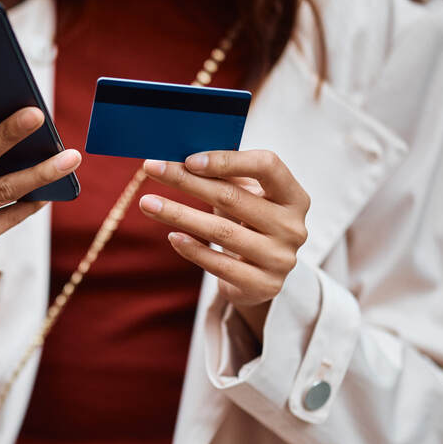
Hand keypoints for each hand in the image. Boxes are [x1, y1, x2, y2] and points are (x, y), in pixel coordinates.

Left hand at [137, 150, 309, 337]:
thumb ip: (227, 175)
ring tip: (148, 204)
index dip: (228, 160)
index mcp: (294, 197)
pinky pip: (220, 265)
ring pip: (221, 232)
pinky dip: (193, 249)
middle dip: (187, 181)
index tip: (188, 159)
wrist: (261, 276)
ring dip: (179, 214)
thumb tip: (182, 157)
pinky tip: (171, 236)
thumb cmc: (249, 225)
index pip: (268, 166)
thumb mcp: (248, 197)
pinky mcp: (264, 286)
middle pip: (233, 198)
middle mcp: (294, 227)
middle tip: (152, 169)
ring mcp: (281, 259)